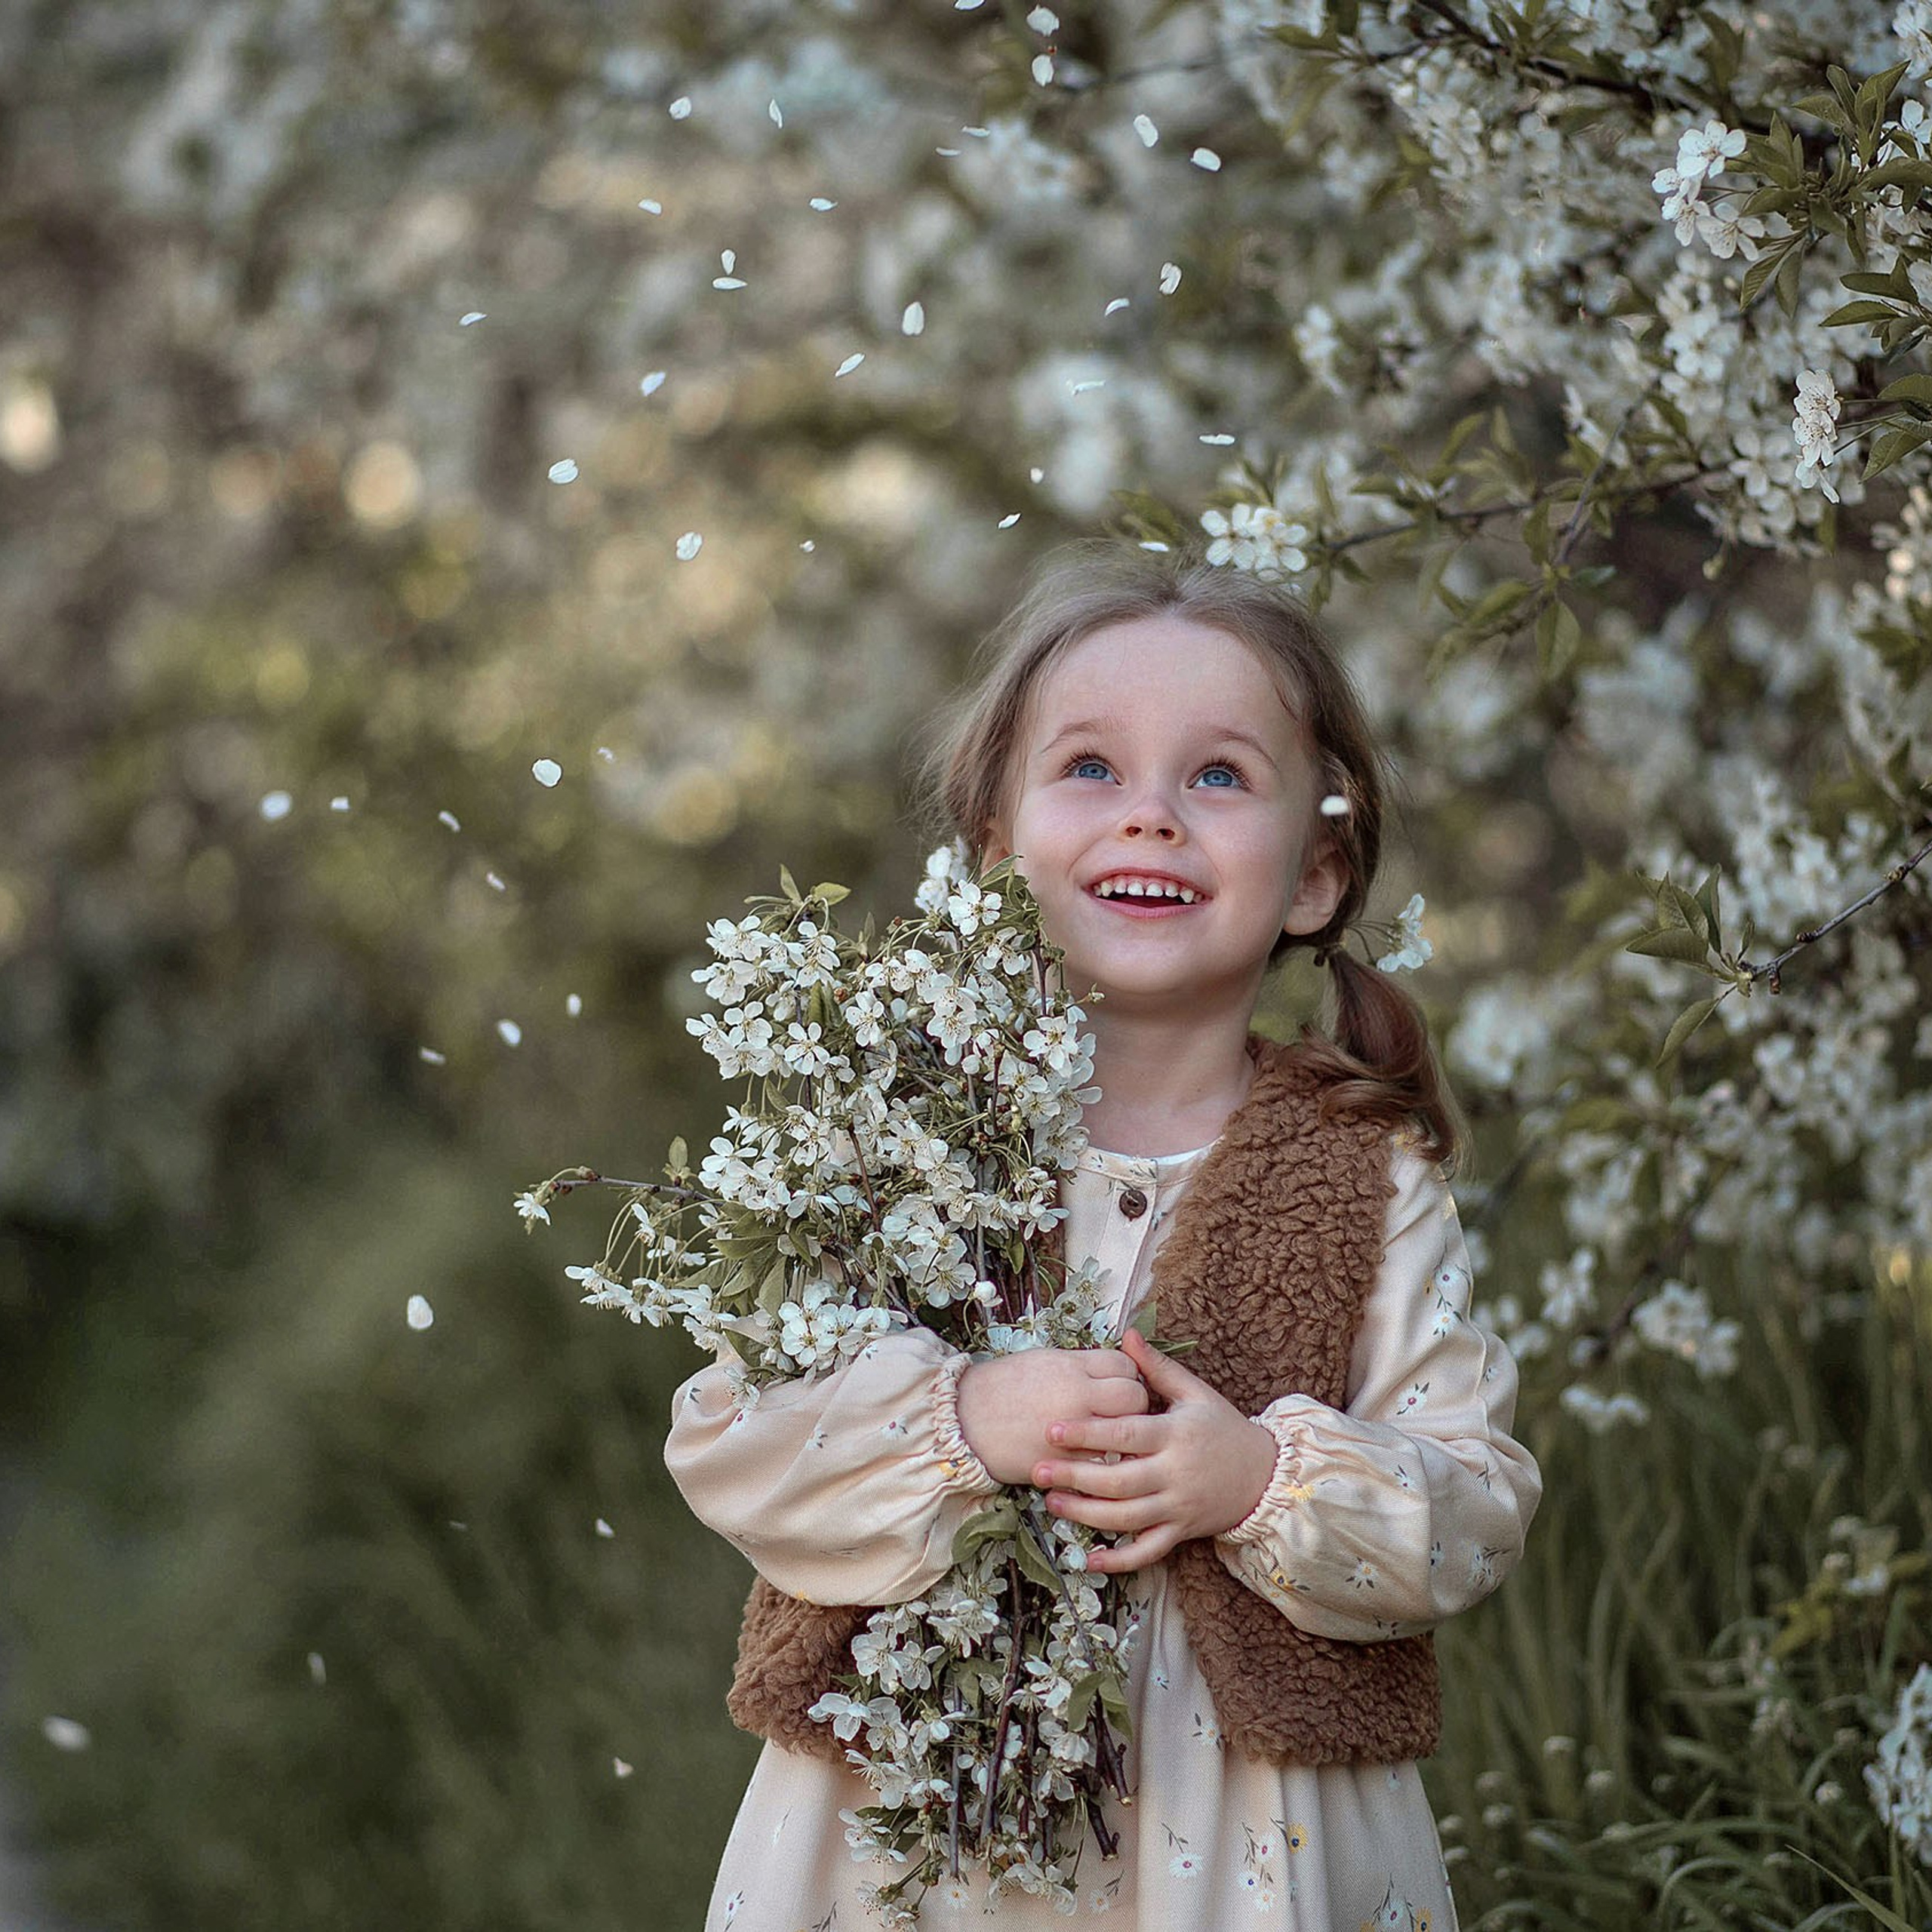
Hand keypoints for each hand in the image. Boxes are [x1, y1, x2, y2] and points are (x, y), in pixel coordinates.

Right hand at [956, 1348, 1149, 1486]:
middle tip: (1122, 1417)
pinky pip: (1101, 1465)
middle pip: (1135, 1398)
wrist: (962, 1420)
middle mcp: (1078, 1395)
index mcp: (1071, 1366)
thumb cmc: (999, 1387)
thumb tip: (1110, 1371)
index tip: (1118, 1388)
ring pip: (1125, 1436)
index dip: (1128, 1377)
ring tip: (1115, 1442)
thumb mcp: (1042, 1361)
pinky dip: (1103, 1465)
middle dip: (1135, 1408)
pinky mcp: (1064, 1464)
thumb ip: (1079, 1365)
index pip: (1125, 1366)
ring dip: (1125, 1440)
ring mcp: (1074, 1432)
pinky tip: (1095, 1463)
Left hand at [1030, 1327, 1279, 1573]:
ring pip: (1127, 1518)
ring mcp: (1178, 1507)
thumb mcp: (1195, 1392)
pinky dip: (1120, 1560)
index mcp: (1176, 1434)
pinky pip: (1148, 1551)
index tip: (1051, 1431)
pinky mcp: (1181, 1532)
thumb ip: (1157, 1367)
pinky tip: (1089, 1559)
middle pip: (1119, 1481)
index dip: (1088, 1434)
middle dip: (1075, 1477)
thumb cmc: (1223, 1427)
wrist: (1264, 1475)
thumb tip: (1127, 1334)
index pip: (1126, 1435)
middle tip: (1037, 1470)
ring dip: (1086, 1515)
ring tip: (1052, 1503)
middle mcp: (1175, 1473)